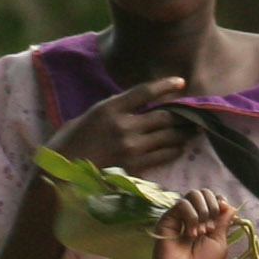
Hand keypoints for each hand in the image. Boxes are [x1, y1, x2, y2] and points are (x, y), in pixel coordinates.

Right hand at [46, 76, 191, 175]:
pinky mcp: (135, 167)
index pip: (144, 92)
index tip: (181, 83)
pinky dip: (175, 150)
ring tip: (196, 129)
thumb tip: (130, 107)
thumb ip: (111, 111)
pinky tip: (182, 146)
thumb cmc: (68, 144)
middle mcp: (124, 126)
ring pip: (168, 137)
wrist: (61, 175)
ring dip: (185, 133)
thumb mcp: (87, 117)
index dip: (165, 86)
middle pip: (163, 117)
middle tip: (197, 113)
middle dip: (183, 115)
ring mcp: (131, 148)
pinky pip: (163, 156)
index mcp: (109, 109)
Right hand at [148, 190, 238, 258]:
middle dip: (212, 207)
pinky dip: (191, 216)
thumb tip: (231, 205)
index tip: (223, 211)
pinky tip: (190, 234)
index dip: (220, 202)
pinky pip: (182, 203)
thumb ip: (224, 222)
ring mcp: (180, 217)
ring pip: (194, 194)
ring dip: (202, 211)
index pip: (215, 200)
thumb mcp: (219, 243)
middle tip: (210, 229)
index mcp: (208, 223)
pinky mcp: (168, 218)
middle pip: (205, 193)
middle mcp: (194, 218)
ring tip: (201, 232)